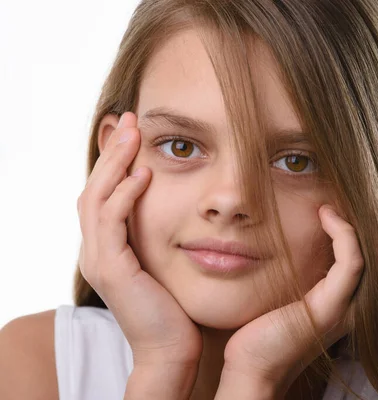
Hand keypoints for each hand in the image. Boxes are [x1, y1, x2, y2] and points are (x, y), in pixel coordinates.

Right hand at [77, 111, 202, 367]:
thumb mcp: (169, 260)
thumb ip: (165, 233)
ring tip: (135, 135)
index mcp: (109, 247)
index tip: (135, 130)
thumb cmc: (178, 305)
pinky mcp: (111, 271)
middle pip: (94, 188)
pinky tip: (144, 175)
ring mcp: (99, 260)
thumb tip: (188, 205)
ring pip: (97, 199)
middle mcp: (97, 250)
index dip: (115, 160)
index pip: (104, 193)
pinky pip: (111, 224)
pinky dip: (124, 196)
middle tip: (130, 119)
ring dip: (116, 164)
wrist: (173, 348)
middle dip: (113, 151)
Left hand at [217, 205, 364, 396]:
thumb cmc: (260, 331)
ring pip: (366, 254)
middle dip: (359, 223)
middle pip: (371, 254)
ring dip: (350, 224)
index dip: (351, 228)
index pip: (360, 256)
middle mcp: (350, 304)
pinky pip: (351, 262)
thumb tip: (283, 238)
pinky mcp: (332, 307)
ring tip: (329, 206)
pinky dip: (343, 234)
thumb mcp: (283, 293)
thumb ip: (294, 273)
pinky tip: (325, 216)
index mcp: (340, 301)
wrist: (252, 367)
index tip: (328, 206)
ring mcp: (345, 307)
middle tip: (336, 198)